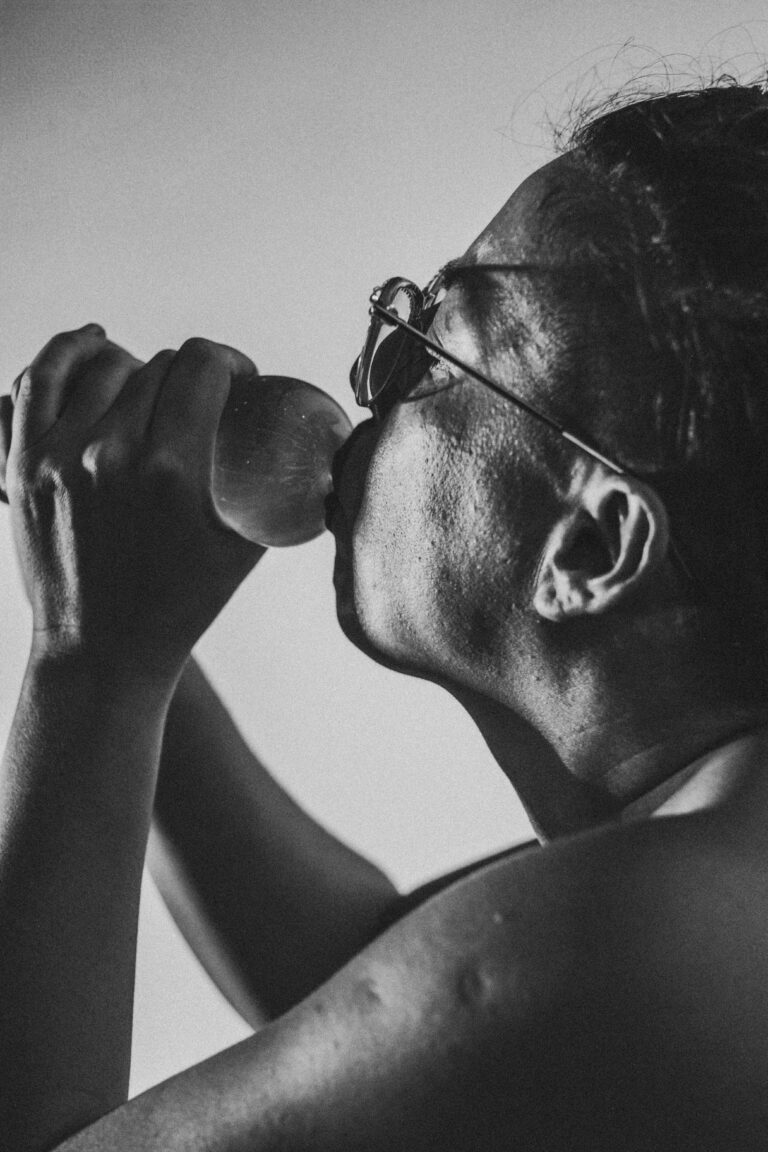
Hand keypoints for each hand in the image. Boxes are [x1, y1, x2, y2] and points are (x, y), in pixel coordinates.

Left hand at [2, 325, 264, 678]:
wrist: (100, 653)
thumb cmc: (179, 606)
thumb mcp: (243, 548)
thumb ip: (276, 496)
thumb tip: (311, 459)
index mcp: (172, 471)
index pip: (202, 367)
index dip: (228, 360)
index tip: (237, 378)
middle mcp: (110, 454)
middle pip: (157, 367)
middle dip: (189, 372)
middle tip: (201, 396)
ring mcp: (56, 457)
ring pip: (102, 366)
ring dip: (137, 365)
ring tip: (152, 380)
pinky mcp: (20, 466)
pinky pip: (39, 381)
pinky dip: (66, 352)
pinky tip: (93, 343)